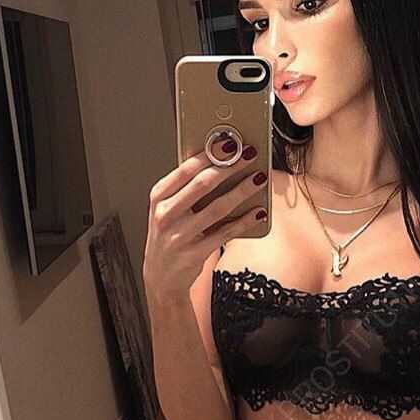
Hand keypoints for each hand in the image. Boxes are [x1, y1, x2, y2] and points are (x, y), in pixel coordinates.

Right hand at [142, 138, 262, 303]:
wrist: (161, 276)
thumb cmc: (170, 235)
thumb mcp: (169, 209)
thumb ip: (188, 188)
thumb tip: (222, 162)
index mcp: (159, 197)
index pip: (186, 169)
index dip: (211, 154)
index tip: (231, 143)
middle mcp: (166, 214)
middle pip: (203, 184)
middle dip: (230, 167)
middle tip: (250, 155)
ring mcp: (180, 235)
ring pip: (217, 207)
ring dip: (242, 191)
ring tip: (259, 178)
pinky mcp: (195, 253)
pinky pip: (225, 232)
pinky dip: (244, 221)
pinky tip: (258, 212)